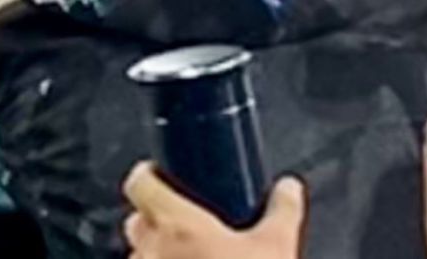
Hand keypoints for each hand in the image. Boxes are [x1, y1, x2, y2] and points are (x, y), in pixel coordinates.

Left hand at [125, 166, 305, 258]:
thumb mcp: (276, 248)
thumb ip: (283, 212)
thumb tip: (288, 189)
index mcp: (174, 224)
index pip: (139, 181)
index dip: (150, 175)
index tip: (164, 176)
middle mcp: (150, 250)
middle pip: (138, 220)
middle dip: (156, 220)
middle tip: (186, 225)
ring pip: (141, 257)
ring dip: (158, 256)